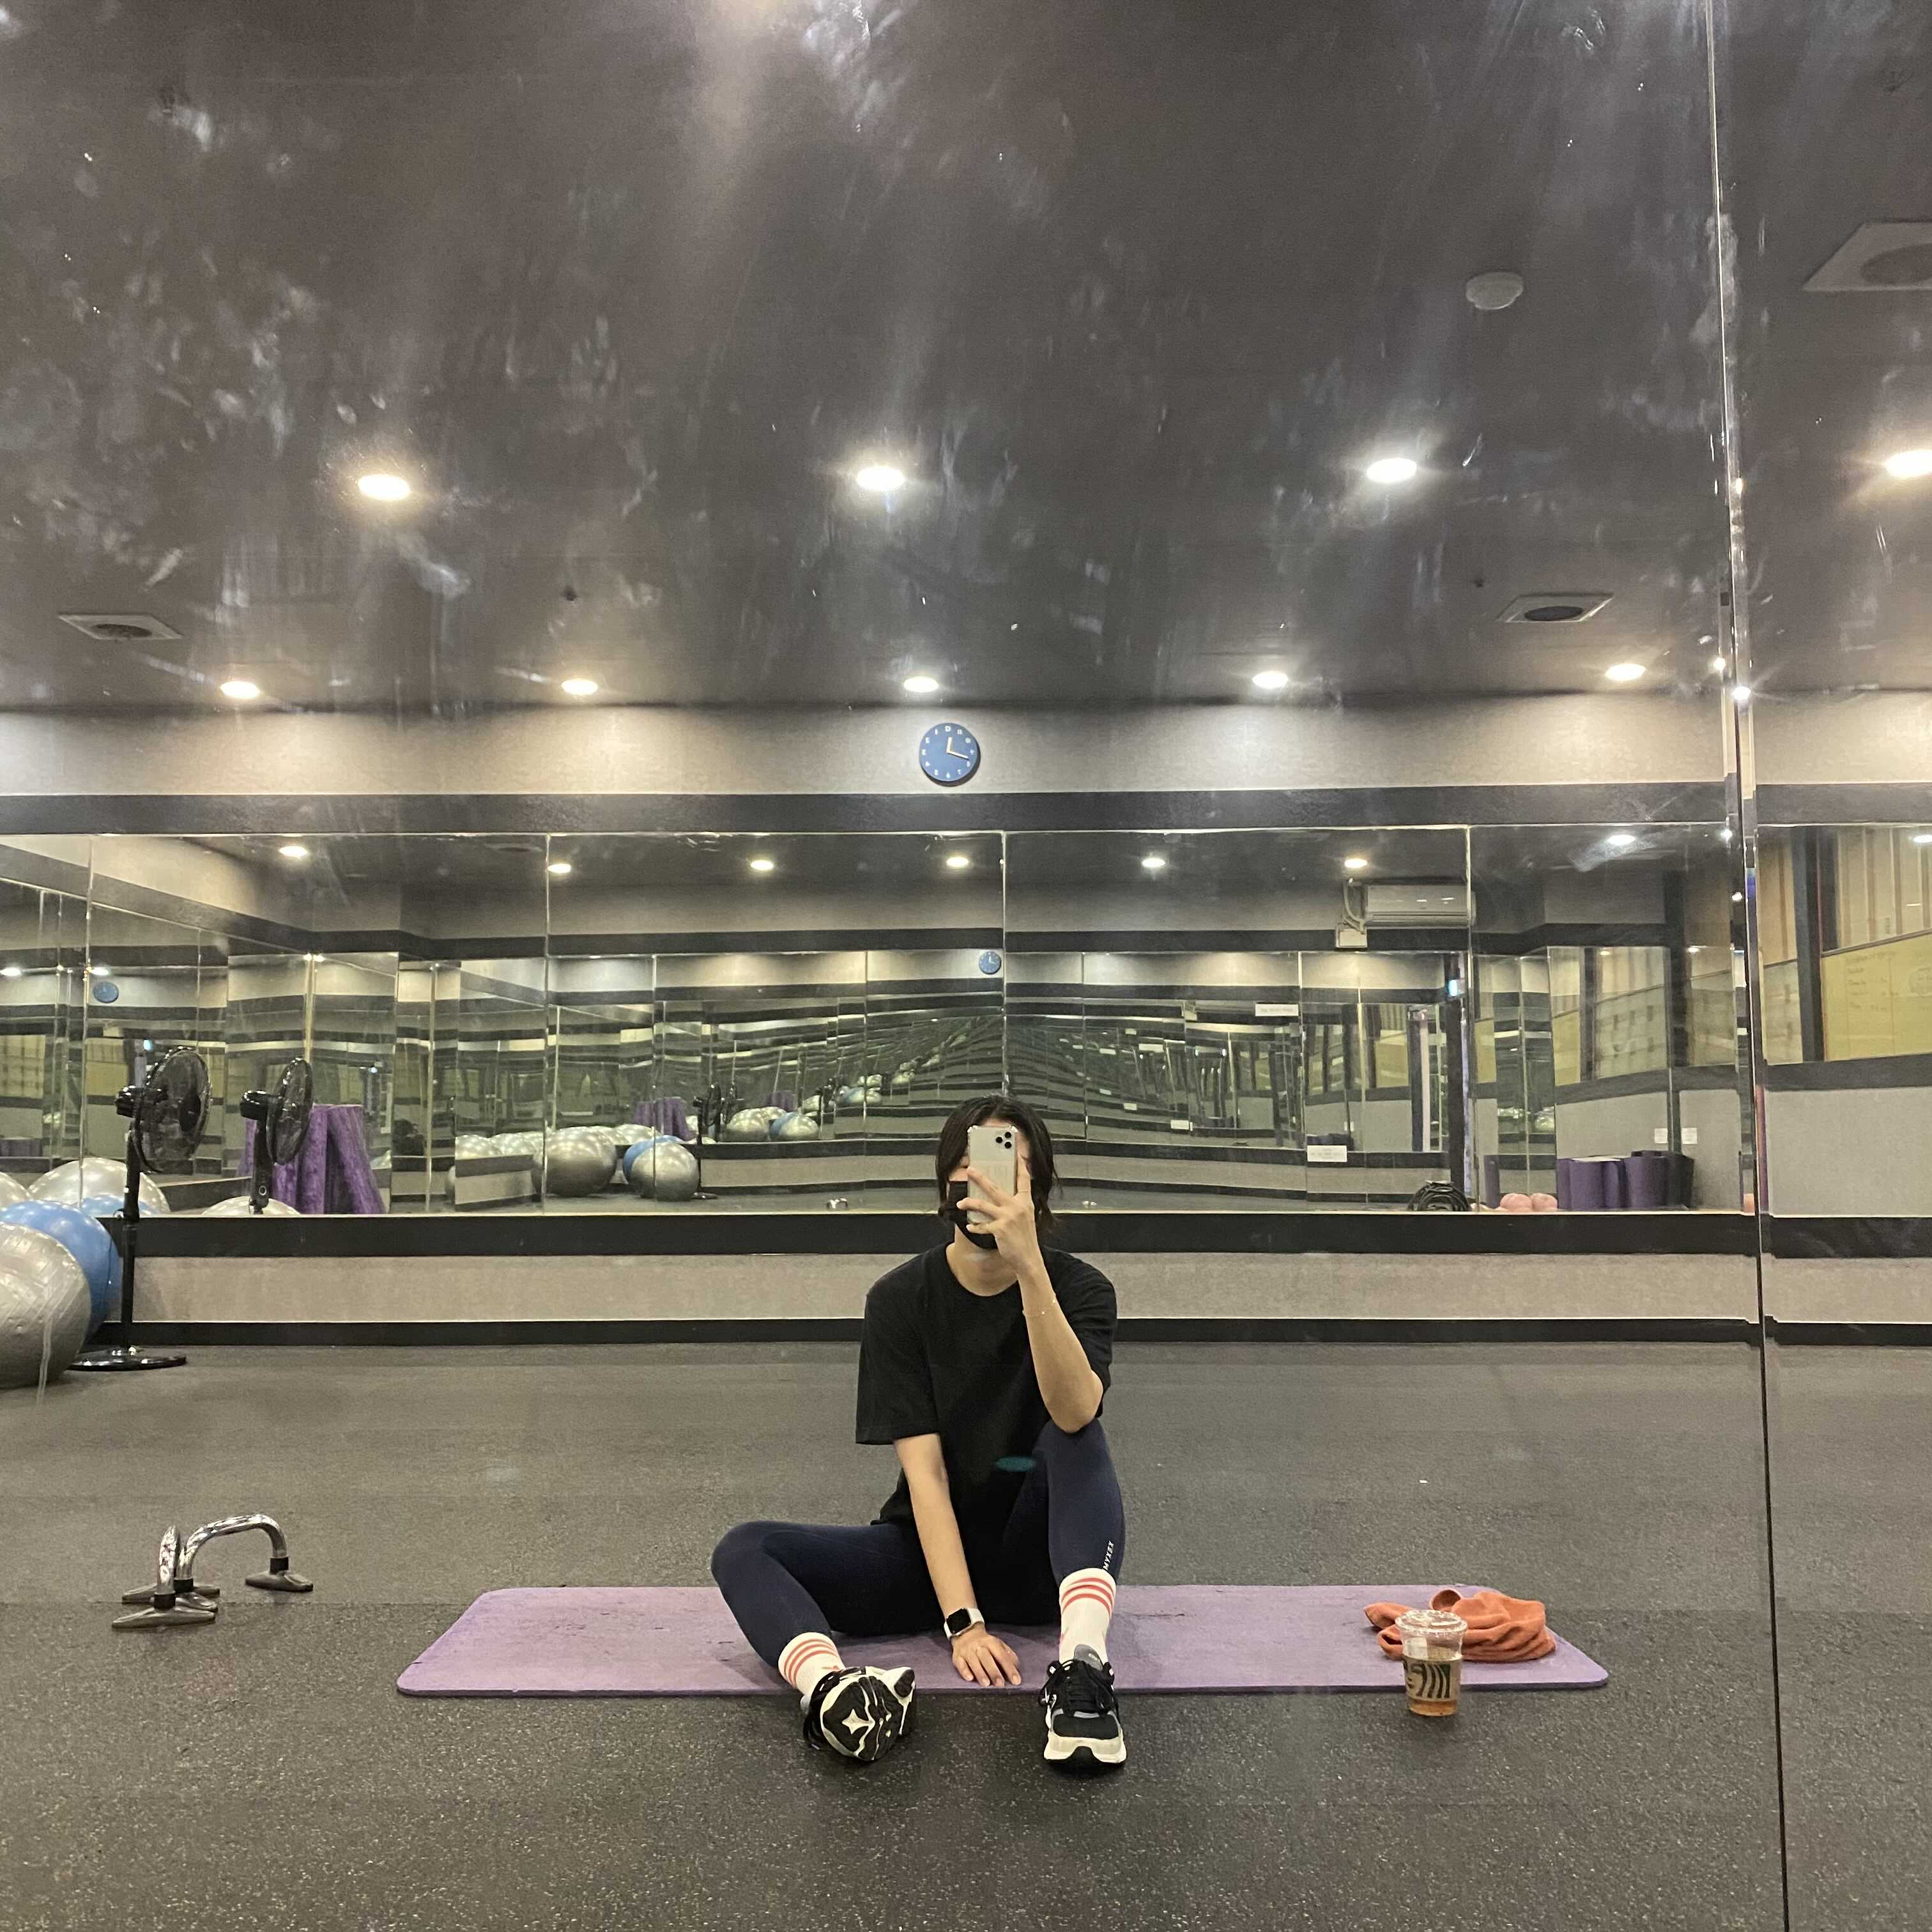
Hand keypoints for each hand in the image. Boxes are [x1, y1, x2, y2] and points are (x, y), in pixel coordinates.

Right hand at [951, 1623, 1021, 1686]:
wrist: (965, 1632)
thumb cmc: (985, 1642)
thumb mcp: (997, 1644)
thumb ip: (1007, 1654)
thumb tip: (1016, 1665)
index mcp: (991, 1642)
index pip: (1002, 1656)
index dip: (1009, 1668)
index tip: (1016, 1680)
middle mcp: (979, 1645)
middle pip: (987, 1658)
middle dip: (994, 1671)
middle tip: (1000, 1684)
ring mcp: (967, 1650)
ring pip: (973, 1661)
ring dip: (980, 1673)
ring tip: (986, 1684)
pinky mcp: (957, 1656)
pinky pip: (960, 1663)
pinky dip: (964, 1671)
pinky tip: (969, 1678)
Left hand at [961, 1154, 1044, 1272]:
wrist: (1029, 1259)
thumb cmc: (1025, 1239)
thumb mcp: (1025, 1217)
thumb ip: (1016, 1205)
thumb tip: (1001, 1195)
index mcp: (1025, 1202)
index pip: (1023, 1179)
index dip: (1020, 1165)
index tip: (1016, 1153)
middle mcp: (1017, 1207)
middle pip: (995, 1188)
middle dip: (980, 1178)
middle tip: (970, 1169)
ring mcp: (1008, 1217)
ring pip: (983, 1204)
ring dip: (969, 1203)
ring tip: (961, 1202)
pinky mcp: (999, 1229)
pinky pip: (982, 1225)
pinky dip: (975, 1226)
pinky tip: (970, 1225)